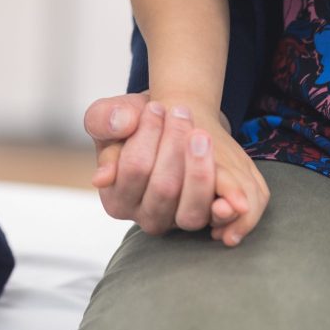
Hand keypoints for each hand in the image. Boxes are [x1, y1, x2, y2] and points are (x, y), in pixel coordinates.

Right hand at [84, 93, 269, 244]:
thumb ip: (103, 121)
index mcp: (115, 199)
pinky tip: (226, 175)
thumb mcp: (106, 116)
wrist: (165, 130)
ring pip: (191, 207)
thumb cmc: (131, 125)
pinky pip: (218, 217)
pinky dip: (226, 198)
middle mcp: (144, 217)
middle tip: (181, 111)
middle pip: (164, 187)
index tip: (156, 106)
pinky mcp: (205, 220)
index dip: (147, 135)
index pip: (134, 169)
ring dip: (200, 168)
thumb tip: (115, 141)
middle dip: (175, 145)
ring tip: (201, 134)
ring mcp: (176, 223)